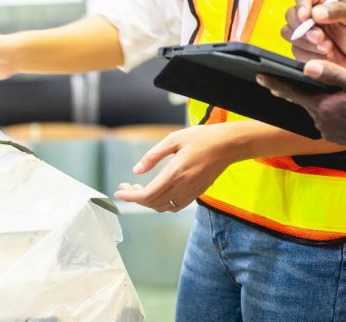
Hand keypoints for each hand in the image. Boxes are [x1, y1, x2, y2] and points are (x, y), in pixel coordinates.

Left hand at [112, 125, 242, 212]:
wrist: (227, 145)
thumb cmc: (201, 138)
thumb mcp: (174, 140)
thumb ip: (153, 156)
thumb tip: (136, 170)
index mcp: (175, 173)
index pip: (147, 194)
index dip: (130, 197)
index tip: (119, 193)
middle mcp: (183, 186)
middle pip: (153, 202)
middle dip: (135, 197)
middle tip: (126, 187)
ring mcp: (191, 192)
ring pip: (164, 207)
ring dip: (149, 202)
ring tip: (139, 190)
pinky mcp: (197, 193)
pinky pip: (175, 206)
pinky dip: (163, 203)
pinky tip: (158, 192)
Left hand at [259, 61, 345, 150]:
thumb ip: (331, 74)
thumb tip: (306, 67)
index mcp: (324, 107)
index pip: (293, 93)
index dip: (275, 83)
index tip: (260, 77)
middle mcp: (323, 123)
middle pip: (304, 102)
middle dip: (294, 91)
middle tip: (279, 81)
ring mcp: (331, 133)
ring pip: (316, 112)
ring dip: (316, 101)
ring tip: (320, 90)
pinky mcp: (340, 138)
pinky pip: (327, 121)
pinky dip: (327, 111)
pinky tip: (337, 105)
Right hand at [281, 0, 345, 71]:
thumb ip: (339, 10)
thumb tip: (317, 12)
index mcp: (322, 1)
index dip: (301, 4)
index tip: (306, 16)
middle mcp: (311, 15)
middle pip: (291, 14)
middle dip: (304, 28)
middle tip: (320, 37)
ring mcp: (305, 33)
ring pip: (289, 33)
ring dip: (308, 43)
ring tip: (329, 48)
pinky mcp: (303, 49)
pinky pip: (296, 50)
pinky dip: (311, 55)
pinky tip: (326, 55)